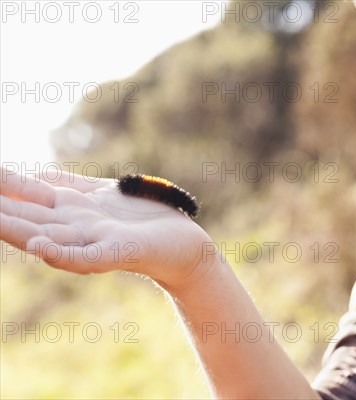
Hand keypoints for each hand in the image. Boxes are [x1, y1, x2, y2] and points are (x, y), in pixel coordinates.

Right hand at [0, 166, 211, 287]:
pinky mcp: (120, 251)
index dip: (0, 188)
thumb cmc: (141, 219)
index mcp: (67, 213)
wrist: (182, 243)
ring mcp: (94, 242)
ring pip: (48, 237)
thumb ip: (67, 186)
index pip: (21, 198)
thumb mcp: (99, 195)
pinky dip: (64, 253)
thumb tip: (34, 173)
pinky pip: (88, 256)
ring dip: (16, 230)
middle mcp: (73, 230)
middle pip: (25, 218)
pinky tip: (41, 246)